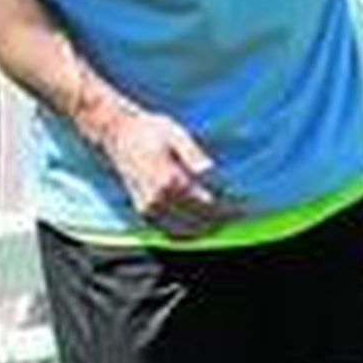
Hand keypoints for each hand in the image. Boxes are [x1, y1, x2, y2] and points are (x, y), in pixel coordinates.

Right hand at [99, 106, 235, 238]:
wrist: (117, 134)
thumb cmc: (150, 130)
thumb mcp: (175, 133)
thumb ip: (193, 154)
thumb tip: (211, 171)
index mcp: (168, 180)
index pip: (207, 205)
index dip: (228, 209)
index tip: (245, 208)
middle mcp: (158, 199)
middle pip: (198, 222)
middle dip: (221, 221)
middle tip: (240, 215)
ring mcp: (149, 209)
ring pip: (186, 232)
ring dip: (207, 229)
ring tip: (224, 221)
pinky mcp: (144, 212)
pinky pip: (171, 231)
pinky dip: (189, 232)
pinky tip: (202, 224)